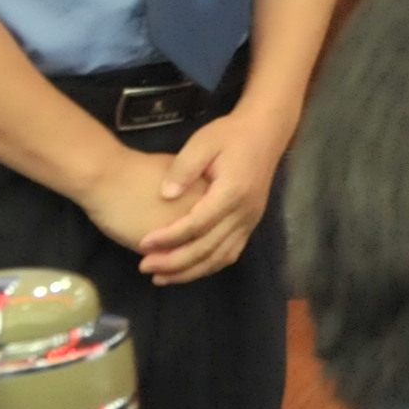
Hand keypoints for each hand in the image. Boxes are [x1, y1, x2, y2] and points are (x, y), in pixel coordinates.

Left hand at [132, 105, 292, 283]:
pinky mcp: (251, 223)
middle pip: (208, 247)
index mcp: (232, 191)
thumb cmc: (230, 134)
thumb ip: (184, 168)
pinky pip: (230, 253)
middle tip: (145, 267)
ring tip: (161, 277)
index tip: (143, 243)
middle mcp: (245, 211)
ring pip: (220, 257)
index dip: (169, 237)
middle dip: (175, 261)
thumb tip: (165, 194)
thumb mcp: (203, 141)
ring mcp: (251, 220)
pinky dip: (208, 266)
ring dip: (190, 272)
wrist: (265, 131)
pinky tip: (188, 270)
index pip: (197, 224)